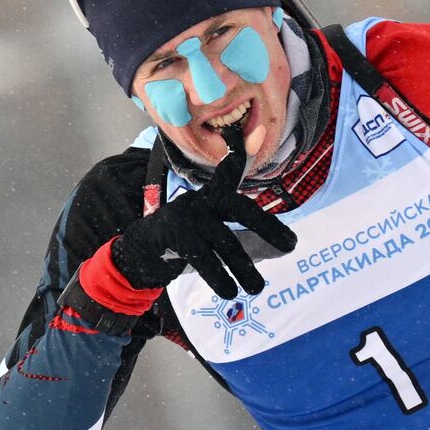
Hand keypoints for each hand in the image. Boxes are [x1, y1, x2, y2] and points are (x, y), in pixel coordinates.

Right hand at [114, 125, 296, 297]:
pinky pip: (203, 259)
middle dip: (267, 225)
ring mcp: (186, 216)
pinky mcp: (174, 235)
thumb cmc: (185, 241)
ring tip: (257, 288)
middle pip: (238, 208)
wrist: (139, 252)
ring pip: (223, 242)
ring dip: (244, 267)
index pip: (229, 172)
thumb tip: (286, 248)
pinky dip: (219, 278)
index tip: (256, 136)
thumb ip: (248, 238)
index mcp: (210, 196)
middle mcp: (200, 200)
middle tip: (291, 245)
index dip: (241, 155)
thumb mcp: (213, 234)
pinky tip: (229, 292)